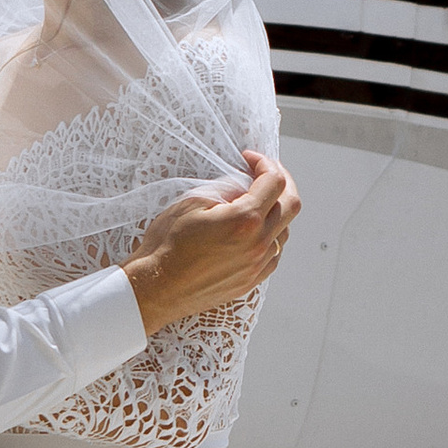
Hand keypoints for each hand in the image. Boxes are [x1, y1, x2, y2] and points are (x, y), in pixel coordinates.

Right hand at [125, 154, 299, 332]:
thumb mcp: (191, 203)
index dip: (264, 163)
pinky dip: (270, 236)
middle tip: (264, 173)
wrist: (156, 288)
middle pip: (291, 204)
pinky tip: (252, 231)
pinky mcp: (252, 280)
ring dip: (276, 211)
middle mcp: (258, 244)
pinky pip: (275, 253)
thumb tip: (244, 183)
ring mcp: (257, 265)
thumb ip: (225, 189)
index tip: (249, 159)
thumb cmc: (167, 245)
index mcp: (244, 220)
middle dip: (282, 182)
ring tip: (255, 202)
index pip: (274, 182)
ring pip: (286, 230)